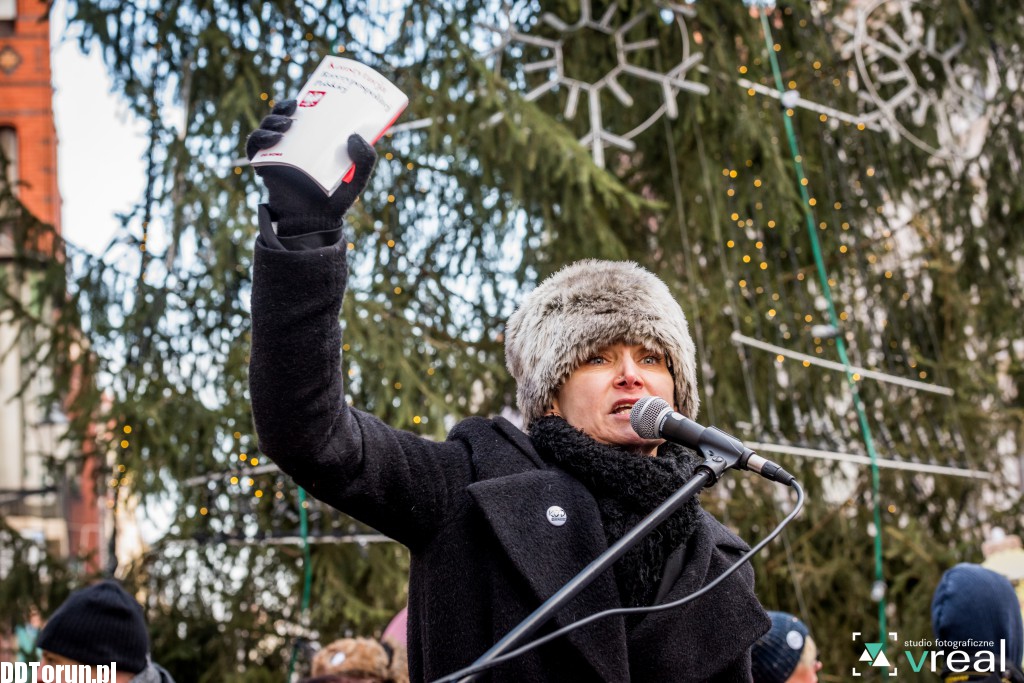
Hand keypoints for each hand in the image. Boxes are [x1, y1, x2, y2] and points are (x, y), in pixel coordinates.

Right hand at [246, 99, 377, 236]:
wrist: (315, 223)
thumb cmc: (335, 200)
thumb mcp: (357, 180)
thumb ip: (365, 160)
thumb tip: (354, 136)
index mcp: (311, 142)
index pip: (302, 115)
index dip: (298, 103)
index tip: (303, 97)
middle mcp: (292, 145)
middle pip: (280, 117)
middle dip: (282, 107)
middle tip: (294, 106)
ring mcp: (276, 155)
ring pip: (266, 129)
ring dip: (271, 121)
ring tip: (286, 124)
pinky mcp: (264, 167)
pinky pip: (254, 148)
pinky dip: (258, 140)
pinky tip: (274, 139)